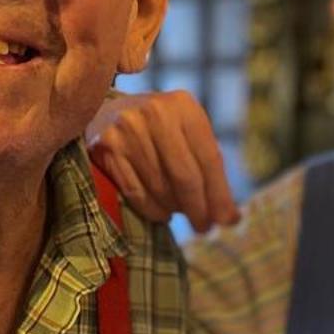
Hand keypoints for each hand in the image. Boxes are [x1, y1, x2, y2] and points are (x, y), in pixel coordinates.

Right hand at [88, 89, 240, 231]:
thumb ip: (208, 166)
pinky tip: (161, 211)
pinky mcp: (106, 149)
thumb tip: (229, 216)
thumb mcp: (185, 131)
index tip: (226, 220)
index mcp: (183, 106)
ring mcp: (127, 130)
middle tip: (204, 227)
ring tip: (179, 212)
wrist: (104, 111)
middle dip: (198, 208)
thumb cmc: (157, 128)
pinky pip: (136, 193)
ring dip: (174, 208)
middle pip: (185, 177)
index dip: (219, 194)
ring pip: (160, 188)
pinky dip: (153, 209)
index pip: (209, 159)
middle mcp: (155, 114)